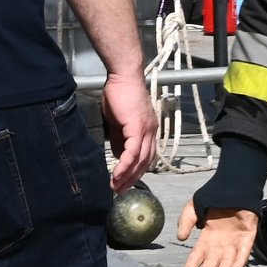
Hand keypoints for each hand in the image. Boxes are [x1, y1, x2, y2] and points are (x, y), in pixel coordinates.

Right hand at [100, 71, 157, 191]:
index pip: (146, 156)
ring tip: (115, 186)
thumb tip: (119, 156)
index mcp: (148, 130)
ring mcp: (146, 130)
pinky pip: (133, 151)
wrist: (123, 76)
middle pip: (145, 162)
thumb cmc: (119, 93)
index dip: (136, 171)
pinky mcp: (138, 127)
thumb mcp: (118, 121)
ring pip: (140, 160)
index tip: (125, 182)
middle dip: (132, 178)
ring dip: (128, 175)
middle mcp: (151, 131)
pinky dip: (126, 164)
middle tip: (120, 190)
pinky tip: (117, 173)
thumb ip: (119, 139)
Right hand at [178, 200, 259, 266]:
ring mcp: (234, 241)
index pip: (198, 254)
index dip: (192, 265)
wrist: (234, 187)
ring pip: (228, 261)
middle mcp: (220, 242)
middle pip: (212, 262)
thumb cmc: (213, 197)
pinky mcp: (248, 237)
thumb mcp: (193, 207)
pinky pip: (244, 252)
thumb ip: (185, 222)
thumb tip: (181, 238)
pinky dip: (239, 261)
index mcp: (207, 237)